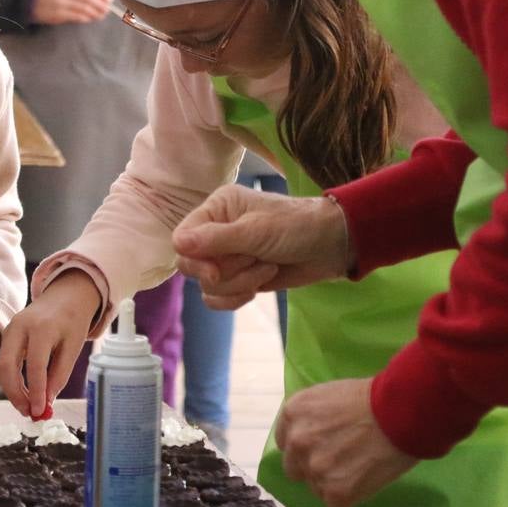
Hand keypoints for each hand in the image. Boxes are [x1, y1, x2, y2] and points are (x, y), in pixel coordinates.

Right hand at [0, 270, 100, 417]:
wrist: (65, 295)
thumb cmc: (73, 321)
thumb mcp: (73, 348)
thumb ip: (59, 375)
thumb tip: (47, 403)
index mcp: (42, 328)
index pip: (35, 366)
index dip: (36, 392)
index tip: (40, 411)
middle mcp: (20, 327)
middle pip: (8, 366)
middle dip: (15, 394)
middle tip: (28, 412)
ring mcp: (10, 328)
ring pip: (2, 365)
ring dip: (11, 389)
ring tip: (27, 407)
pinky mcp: (7, 333)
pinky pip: (4, 360)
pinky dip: (11, 379)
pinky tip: (23, 393)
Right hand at [29, 0, 114, 25]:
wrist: (34, 2)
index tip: (109, 0)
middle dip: (100, 4)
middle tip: (107, 10)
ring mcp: (60, 1)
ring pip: (83, 7)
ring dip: (94, 13)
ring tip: (100, 16)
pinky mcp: (57, 13)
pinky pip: (75, 16)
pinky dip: (85, 18)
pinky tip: (89, 19)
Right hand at [172, 185, 351, 308]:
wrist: (331, 247)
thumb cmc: (297, 227)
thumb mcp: (256, 231)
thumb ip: (216, 239)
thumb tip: (176, 244)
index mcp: (216, 208)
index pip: (182, 238)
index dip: (195, 260)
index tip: (216, 272)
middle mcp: (215, 231)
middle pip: (191, 265)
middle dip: (224, 273)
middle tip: (253, 262)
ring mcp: (226, 256)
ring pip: (206, 286)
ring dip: (238, 284)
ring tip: (267, 268)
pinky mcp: (237, 278)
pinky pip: (217, 298)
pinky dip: (235, 298)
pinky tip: (258, 287)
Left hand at [275, 378, 417, 506]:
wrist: (401, 413)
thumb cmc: (373, 397)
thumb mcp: (329, 394)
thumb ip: (312, 417)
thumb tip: (312, 436)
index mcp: (292, 413)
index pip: (286, 442)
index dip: (305, 446)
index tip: (322, 446)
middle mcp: (296, 442)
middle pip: (295, 468)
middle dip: (313, 466)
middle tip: (340, 460)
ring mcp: (315, 469)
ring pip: (316, 487)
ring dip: (333, 482)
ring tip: (359, 468)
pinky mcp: (335, 493)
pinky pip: (336, 504)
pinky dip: (351, 497)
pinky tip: (366, 479)